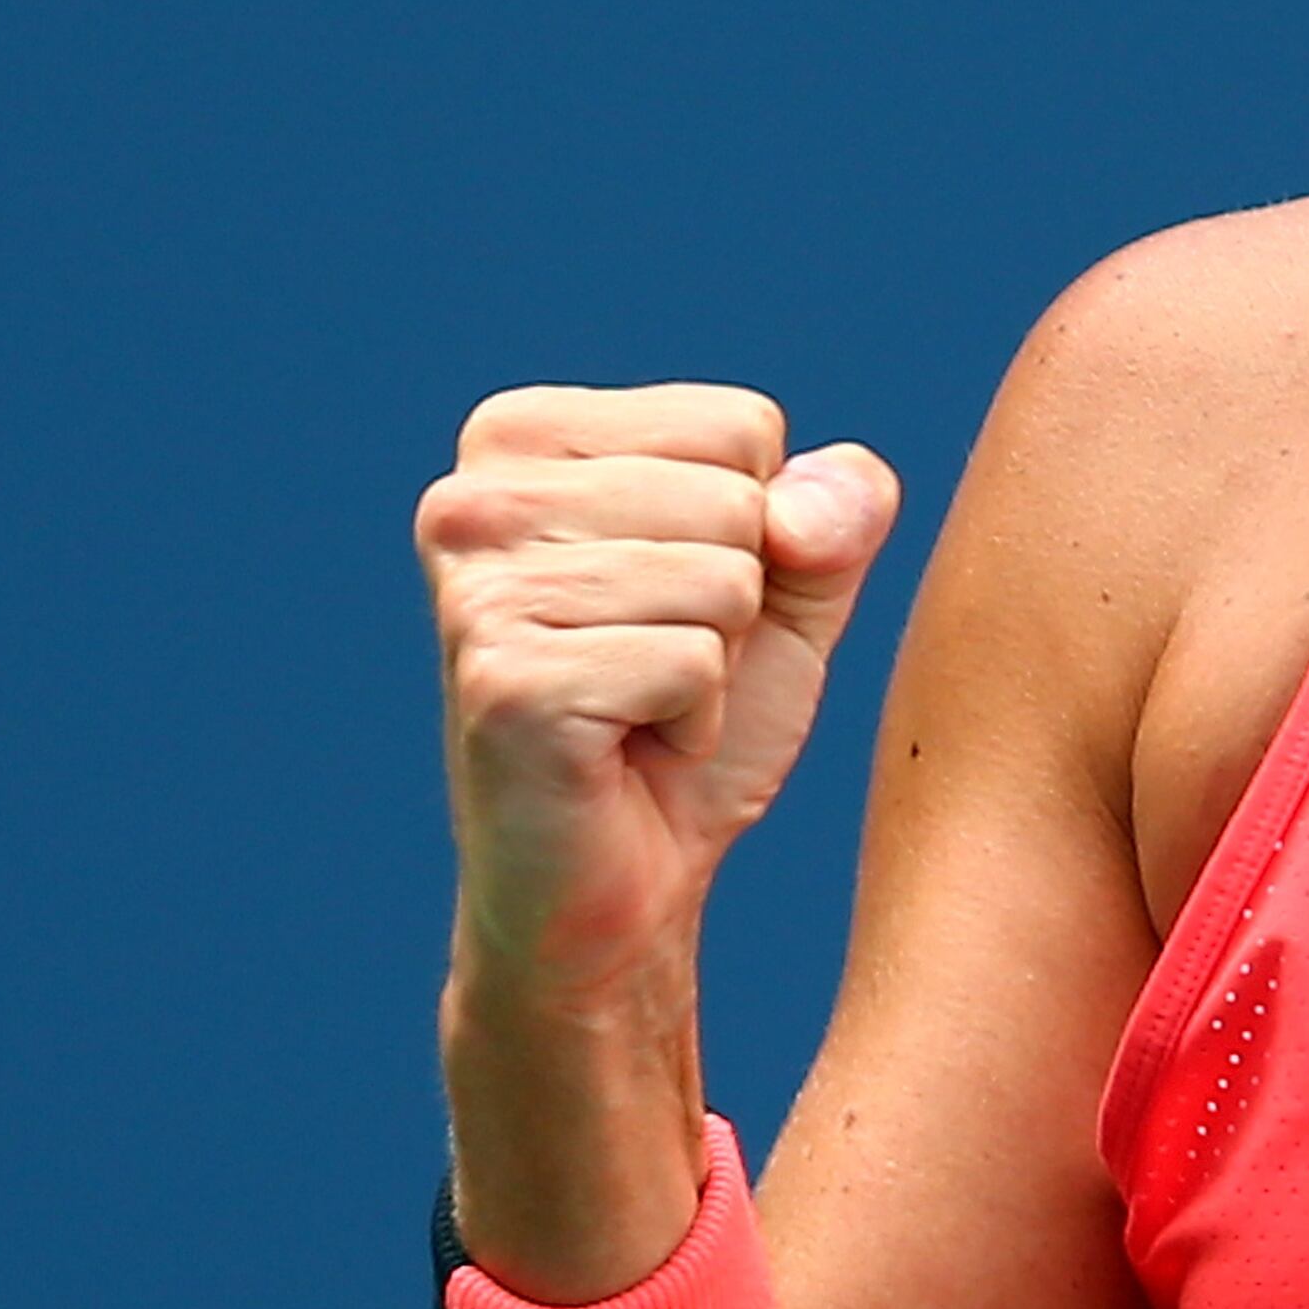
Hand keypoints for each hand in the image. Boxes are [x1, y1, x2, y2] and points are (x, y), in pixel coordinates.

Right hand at [419, 384, 899, 1015]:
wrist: (626, 885)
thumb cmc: (689, 726)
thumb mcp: (786, 595)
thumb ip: (832, 512)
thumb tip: (814, 501)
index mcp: (524, 437)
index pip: (739, 423)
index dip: (756, 531)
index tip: (676, 604)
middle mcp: (475, 496)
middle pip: (734, 496)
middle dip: (736, 603)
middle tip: (659, 671)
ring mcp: (478, 588)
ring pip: (720, 579)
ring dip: (715, 668)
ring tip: (642, 709)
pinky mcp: (505, 681)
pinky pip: (694, 662)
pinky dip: (695, 722)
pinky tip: (630, 749)